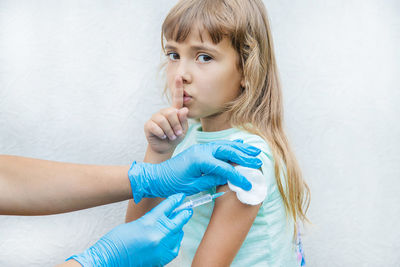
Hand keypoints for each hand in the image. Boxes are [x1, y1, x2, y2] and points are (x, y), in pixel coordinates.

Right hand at [67, 194, 191, 266]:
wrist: (109, 259)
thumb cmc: (118, 241)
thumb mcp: (136, 223)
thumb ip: (153, 219)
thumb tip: (167, 215)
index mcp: (150, 222)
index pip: (168, 206)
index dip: (176, 200)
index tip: (181, 196)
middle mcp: (159, 234)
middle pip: (179, 219)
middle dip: (184, 213)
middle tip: (187, 209)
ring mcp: (162, 248)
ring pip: (179, 233)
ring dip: (178, 228)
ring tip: (174, 224)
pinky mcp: (163, 259)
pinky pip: (175, 246)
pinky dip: (174, 240)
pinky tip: (170, 238)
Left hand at [128, 140, 262, 202]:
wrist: (156, 176)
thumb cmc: (172, 184)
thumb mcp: (192, 185)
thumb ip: (211, 180)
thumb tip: (227, 177)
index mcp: (199, 160)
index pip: (224, 168)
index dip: (237, 177)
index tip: (248, 184)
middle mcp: (201, 150)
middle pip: (228, 151)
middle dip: (244, 156)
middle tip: (258, 162)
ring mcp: (200, 148)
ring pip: (224, 146)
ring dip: (240, 149)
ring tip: (254, 152)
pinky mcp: (199, 150)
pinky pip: (218, 146)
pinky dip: (230, 146)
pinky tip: (239, 145)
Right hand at [145, 75, 187, 153]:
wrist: (165, 147)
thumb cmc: (176, 137)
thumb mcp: (183, 130)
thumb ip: (183, 120)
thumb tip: (183, 110)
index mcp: (174, 111)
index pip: (177, 98)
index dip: (178, 87)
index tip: (179, 76)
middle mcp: (164, 111)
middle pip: (171, 113)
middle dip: (176, 125)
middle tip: (177, 134)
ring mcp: (155, 117)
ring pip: (163, 121)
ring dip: (169, 132)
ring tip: (170, 136)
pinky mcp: (149, 124)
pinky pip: (156, 127)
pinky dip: (161, 134)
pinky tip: (162, 136)